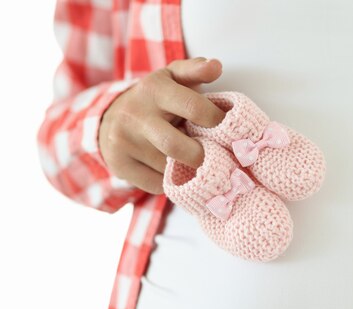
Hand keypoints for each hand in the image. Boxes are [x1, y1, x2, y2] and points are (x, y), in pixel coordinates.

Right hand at [98, 57, 225, 193]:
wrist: (111, 117)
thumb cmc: (156, 99)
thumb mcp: (173, 78)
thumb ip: (196, 71)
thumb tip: (216, 66)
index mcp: (154, 90)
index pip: (194, 108)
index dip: (217, 122)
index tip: (227, 129)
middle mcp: (135, 115)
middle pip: (177, 147)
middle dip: (201, 156)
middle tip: (211, 156)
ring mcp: (123, 142)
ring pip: (167, 169)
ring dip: (186, 169)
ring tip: (191, 160)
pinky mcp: (119, 165)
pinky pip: (157, 185)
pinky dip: (171, 182)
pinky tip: (172, 170)